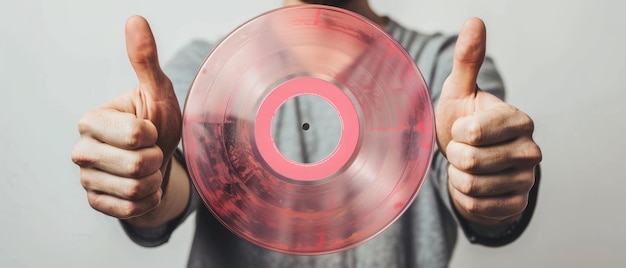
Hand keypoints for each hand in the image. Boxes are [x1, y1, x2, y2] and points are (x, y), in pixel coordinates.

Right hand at [71, 16, 181, 219]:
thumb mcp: (156, 92)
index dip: (153, 133)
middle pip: (135, 165)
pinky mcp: (96, 203)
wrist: (158, 161)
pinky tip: (145, 186)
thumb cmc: (156, 123)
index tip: (149, 129)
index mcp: (92, 120)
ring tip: (148, 168)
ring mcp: (87, 179)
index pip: (135, 135)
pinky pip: (131, 210)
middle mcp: (82, 150)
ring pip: (134, 189)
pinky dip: (149, 199)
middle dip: (156, 159)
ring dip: (154, 180)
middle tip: (151, 150)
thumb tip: (136, 20)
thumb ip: (145, 60)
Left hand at [435, 18, 541, 225]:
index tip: (462, 128)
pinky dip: (464, 198)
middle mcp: (530, 150)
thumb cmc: (463, 123)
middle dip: (455, 157)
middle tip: (462, 150)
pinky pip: (476, 207)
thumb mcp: (459, 92)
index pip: (475, 132)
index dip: (457, 132)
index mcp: (518, 120)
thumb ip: (467, 60)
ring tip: (466, 167)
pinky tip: (472, 186)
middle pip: (470, 161)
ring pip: (472, 186)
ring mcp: (526, 180)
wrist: (467, 164)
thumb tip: (474, 21)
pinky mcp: (517, 205)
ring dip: (458, 177)